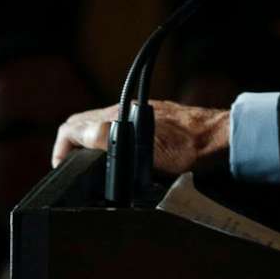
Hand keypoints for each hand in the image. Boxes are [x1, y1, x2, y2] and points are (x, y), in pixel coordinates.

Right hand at [49, 100, 229, 174]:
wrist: (218, 138)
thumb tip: (83, 135)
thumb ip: (113, 141)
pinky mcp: (149, 118)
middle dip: (70, 144)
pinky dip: (108, 139)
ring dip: (88, 142)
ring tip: (89, 165)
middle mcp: (123, 111)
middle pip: (82, 124)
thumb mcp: (149, 152)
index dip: (61, 148)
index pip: (73, 127)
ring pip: (99, 125)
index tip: (62, 166)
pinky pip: (118, 126)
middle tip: (71, 167)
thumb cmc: (189, 149)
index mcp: (118, 118)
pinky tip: (116, 155)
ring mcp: (136, 113)